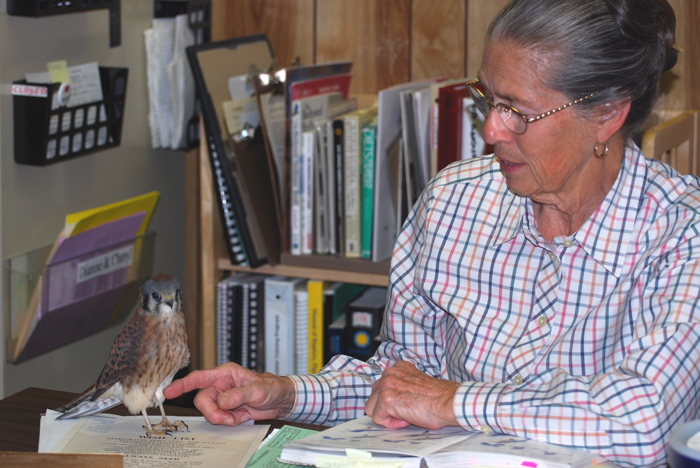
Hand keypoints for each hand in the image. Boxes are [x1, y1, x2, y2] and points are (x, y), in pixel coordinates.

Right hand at [163, 362, 294, 425]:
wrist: (279, 400)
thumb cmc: (270, 387)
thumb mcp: (257, 389)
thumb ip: (238, 394)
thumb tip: (222, 401)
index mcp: (225, 374)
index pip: (199, 378)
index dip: (182, 384)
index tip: (169, 392)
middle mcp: (220, 385)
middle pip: (202, 400)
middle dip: (212, 412)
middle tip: (227, 418)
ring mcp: (222, 398)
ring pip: (210, 411)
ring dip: (222, 418)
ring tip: (238, 417)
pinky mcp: (226, 409)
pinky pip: (219, 418)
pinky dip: (229, 421)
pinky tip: (240, 417)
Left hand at [364, 361, 459, 428]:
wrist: (448, 403)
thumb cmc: (439, 397)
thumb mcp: (416, 383)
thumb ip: (402, 385)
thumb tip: (394, 398)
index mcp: (398, 368)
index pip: (381, 387)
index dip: (392, 401)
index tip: (407, 404)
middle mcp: (389, 373)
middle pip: (373, 397)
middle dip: (386, 408)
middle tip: (406, 411)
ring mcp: (386, 385)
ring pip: (372, 408)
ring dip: (388, 415)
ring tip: (407, 414)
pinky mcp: (386, 399)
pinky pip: (378, 418)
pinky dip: (391, 423)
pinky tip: (407, 419)